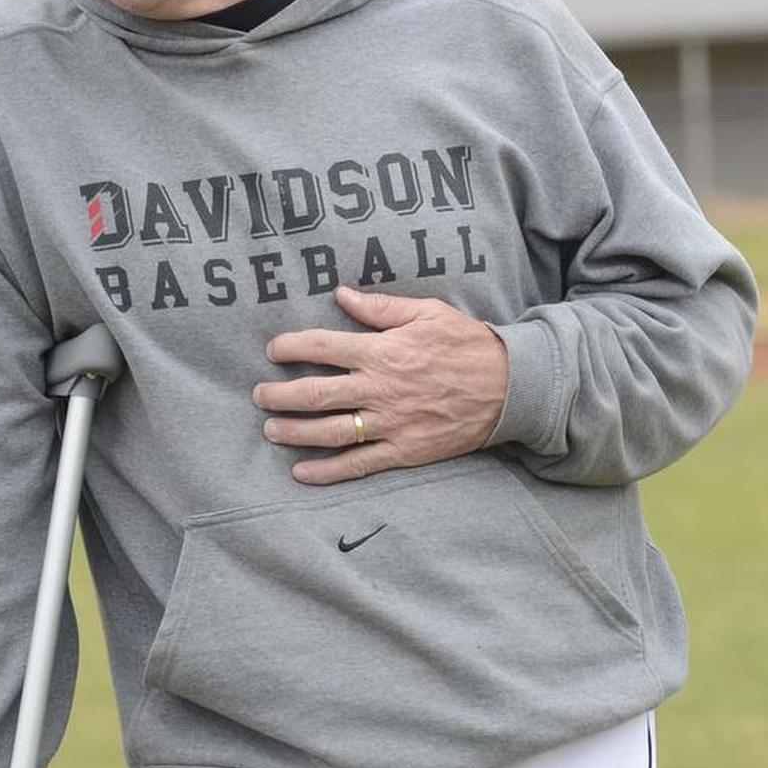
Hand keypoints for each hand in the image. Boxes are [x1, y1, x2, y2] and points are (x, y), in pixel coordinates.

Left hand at [253, 286, 508, 484]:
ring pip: (328, 432)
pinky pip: (357, 465)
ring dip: (293, 432)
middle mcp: (379, 389)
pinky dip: (326, 472)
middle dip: (279, 395)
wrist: (509, 386)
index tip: (272, 350)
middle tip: (259, 395)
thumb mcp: (426, 312)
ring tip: (271, 429)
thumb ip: (380, 307)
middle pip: (314, 394)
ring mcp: (389, 424)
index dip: (289, 348)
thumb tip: (341, 295)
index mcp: (381, 351)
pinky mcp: (403, 451)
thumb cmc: (466, 344)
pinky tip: (301, 473)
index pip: (321, 348)